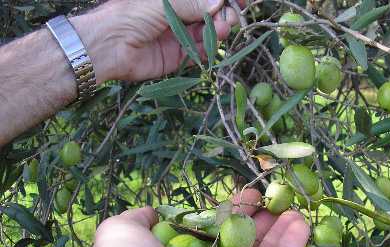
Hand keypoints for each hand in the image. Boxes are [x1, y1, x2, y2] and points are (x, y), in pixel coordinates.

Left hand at [34, 189, 309, 246]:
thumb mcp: (121, 236)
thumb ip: (138, 220)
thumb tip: (153, 213)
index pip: (205, 234)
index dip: (226, 214)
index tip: (245, 196)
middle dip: (255, 223)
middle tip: (274, 200)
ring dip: (277, 237)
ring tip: (295, 211)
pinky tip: (301, 229)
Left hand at [75, 0, 243, 82]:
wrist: (107, 48)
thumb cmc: (128, 16)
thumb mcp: (162, 3)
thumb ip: (192, 3)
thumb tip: (219, 2)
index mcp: (170, 0)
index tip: (240, 0)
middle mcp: (177, 14)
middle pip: (209, 13)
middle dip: (223, 14)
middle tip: (230, 17)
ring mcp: (178, 35)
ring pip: (207, 32)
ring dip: (218, 30)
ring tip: (223, 29)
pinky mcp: (178, 56)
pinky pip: (199, 51)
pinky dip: (209, 48)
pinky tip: (214, 43)